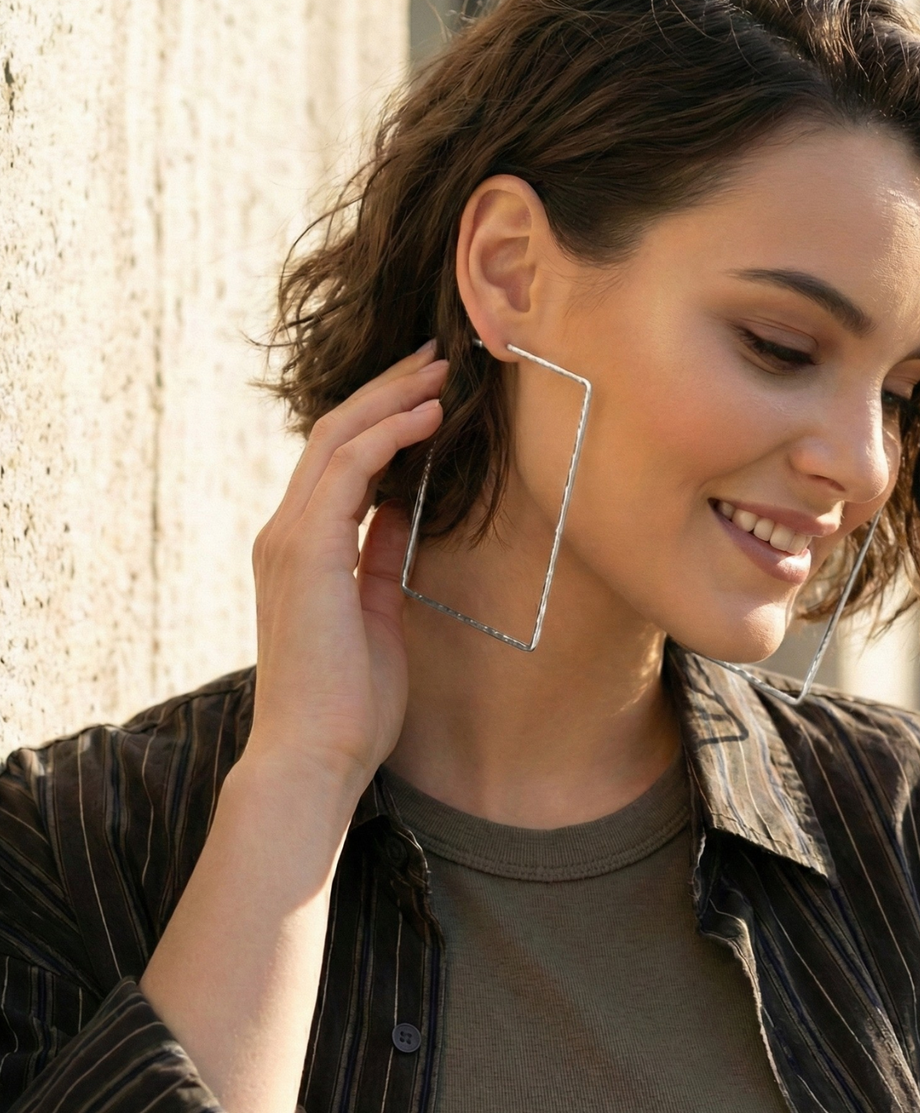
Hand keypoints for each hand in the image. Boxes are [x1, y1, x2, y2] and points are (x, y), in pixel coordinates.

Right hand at [246, 340, 446, 797]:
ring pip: (337, 438)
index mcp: (301, 547)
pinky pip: (347, 470)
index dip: (380, 415)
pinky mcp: (305, 552)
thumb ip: (379, 557)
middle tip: (436, 356)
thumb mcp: (375, 613)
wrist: (315, 757)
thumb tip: (400, 511)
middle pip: (333, 432)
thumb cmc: (348, 700)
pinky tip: (428, 416)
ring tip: (441, 372)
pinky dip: (389, 435)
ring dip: (392, 399)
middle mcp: (285, 531)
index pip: (335, 458)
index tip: (426, 390)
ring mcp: (289, 538)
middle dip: (387, 389)